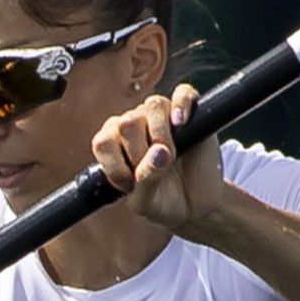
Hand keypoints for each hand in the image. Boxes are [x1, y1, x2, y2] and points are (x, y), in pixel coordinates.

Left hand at [93, 83, 222, 233]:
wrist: (196, 206)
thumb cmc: (163, 201)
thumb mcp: (146, 203)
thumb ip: (145, 180)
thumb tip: (160, 151)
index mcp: (114, 144)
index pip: (103, 141)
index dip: (115, 164)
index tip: (130, 184)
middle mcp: (134, 125)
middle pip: (128, 122)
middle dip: (141, 152)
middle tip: (156, 172)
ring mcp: (162, 117)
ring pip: (153, 106)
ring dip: (161, 134)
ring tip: (171, 156)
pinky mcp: (190, 113)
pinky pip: (183, 93)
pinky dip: (182, 105)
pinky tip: (181, 123)